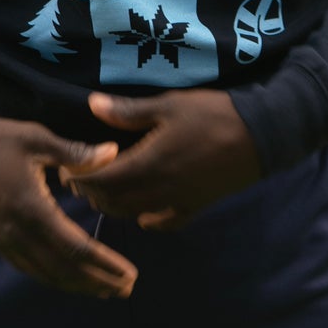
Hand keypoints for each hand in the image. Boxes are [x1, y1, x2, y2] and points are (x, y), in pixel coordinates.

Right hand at [0, 117, 137, 298]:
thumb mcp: (36, 139)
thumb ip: (75, 153)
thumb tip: (113, 154)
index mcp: (32, 209)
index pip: (76, 248)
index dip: (104, 264)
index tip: (128, 273)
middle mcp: (19, 233)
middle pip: (65, 269)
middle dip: (98, 282)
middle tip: (127, 289)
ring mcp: (5, 241)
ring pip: (47, 274)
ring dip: (78, 285)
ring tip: (105, 290)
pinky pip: (30, 268)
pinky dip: (54, 277)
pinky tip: (68, 278)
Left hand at [64, 90, 261, 230]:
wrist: (261, 136)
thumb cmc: (213, 114)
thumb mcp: (170, 105)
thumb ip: (129, 112)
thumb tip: (91, 105)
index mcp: (149, 164)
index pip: (102, 179)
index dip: (81, 176)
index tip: (67, 168)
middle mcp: (159, 190)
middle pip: (114, 201)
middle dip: (92, 192)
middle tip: (79, 177)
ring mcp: (178, 202)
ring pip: (134, 213)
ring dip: (114, 205)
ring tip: (104, 189)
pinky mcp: (196, 206)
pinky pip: (166, 222)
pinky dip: (148, 219)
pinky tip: (143, 212)